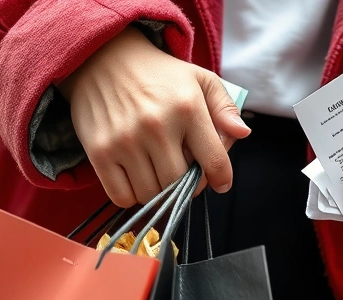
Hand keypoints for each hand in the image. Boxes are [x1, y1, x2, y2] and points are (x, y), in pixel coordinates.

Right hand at [59, 26, 250, 206]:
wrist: (102, 59)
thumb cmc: (158, 76)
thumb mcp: (199, 79)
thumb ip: (225, 107)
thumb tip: (242, 133)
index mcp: (187, 108)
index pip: (215, 162)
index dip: (222, 180)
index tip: (220, 183)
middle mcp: (157, 126)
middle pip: (181, 185)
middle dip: (187, 185)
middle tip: (183, 172)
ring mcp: (125, 141)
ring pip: (153, 195)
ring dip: (159, 192)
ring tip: (158, 171)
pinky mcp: (99, 152)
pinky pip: (122, 197)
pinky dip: (132, 196)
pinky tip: (136, 177)